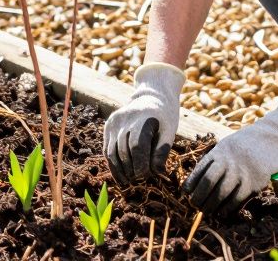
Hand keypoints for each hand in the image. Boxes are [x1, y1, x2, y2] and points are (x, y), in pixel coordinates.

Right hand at [103, 62, 185, 183]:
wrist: (152, 95)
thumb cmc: (165, 116)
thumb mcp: (170, 130)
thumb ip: (162, 150)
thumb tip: (157, 172)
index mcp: (143, 117)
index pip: (138, 146)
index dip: (141, 164)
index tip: (146, 176)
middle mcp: (125, 118)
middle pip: (124, 150)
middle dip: (131, 169)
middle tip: (138, 182)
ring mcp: (114, 121)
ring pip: (112, 152)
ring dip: (119, 170)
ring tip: (128, 183)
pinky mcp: (108, 125)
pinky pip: (107, 148)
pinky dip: (113, 163)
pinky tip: (120, 175)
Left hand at [182, 100, 277, 214]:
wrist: (270, 143)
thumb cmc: (242, 148)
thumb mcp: (225, 148)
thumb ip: (212, 162)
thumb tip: (195, 183)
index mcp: (219, 152)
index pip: (200, 170)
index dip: (191, 183)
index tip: (185, 192)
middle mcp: (229, 162)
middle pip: (208, 182)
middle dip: (199, 196)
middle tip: (194, 205)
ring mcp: (241, 172)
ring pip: (221, 193)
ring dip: (211, 205)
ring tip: (206, 211)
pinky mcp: (253, 183)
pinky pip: (236, 199)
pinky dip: (227, 208)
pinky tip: (222, 212)